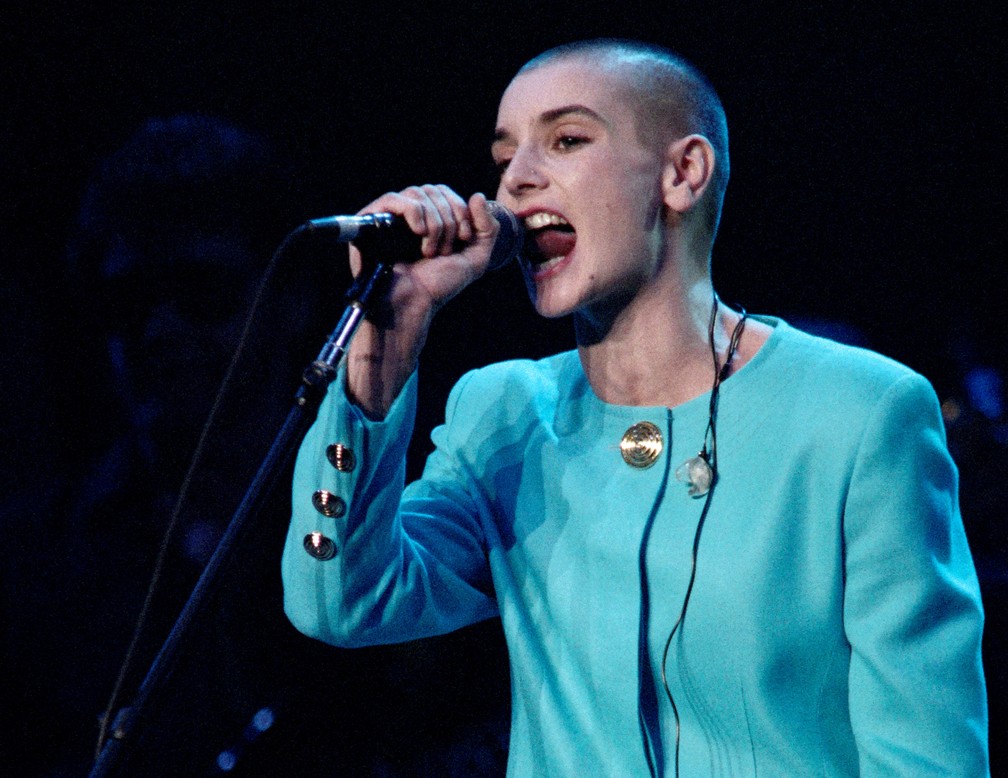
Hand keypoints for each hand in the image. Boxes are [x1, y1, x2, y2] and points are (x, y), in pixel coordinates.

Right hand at [345, 185, 499, 416]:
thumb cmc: (438, 286)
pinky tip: (418, 233)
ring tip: (429, 251)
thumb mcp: (475, 258)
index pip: (446, 193)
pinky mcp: (371, 221)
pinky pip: (393, 199)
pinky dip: (413, 212)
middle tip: (444, 251)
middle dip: (449, 220)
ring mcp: (390, 217)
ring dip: (434, 224)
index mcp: (430, 218)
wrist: (412, 304)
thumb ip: (488, 228)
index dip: (460, 210)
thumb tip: (477, 195)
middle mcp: (409, 214)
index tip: (463, 239)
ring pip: (417, 194)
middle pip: (434, 190)